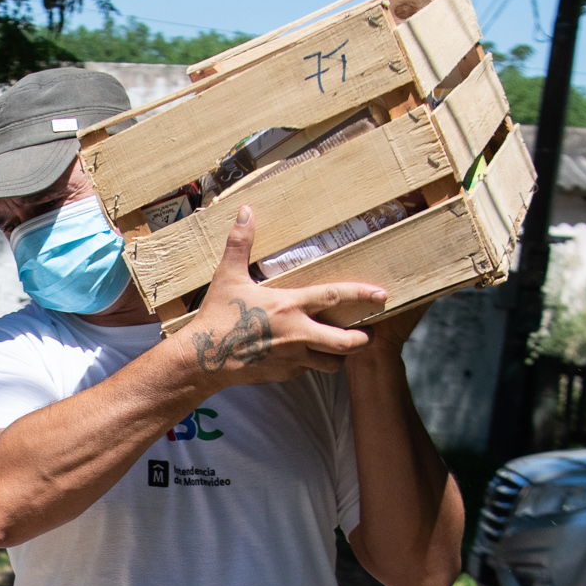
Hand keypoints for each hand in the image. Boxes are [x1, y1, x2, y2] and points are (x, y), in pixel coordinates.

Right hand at [172, 208, 390, 389]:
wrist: (204, 359)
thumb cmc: (217, 316)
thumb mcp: (228, 276)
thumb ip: (240, 244)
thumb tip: (246, 211)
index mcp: (289, 306)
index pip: (334, 298)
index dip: (361, 295)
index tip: (381, 295)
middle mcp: (297, 334)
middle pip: (345, 342)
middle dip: (361, 339)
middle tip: (367, 334)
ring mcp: (292, 358)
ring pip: (332, 364)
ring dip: (339, 356)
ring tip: (340, 348)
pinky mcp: (284, 374)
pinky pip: (308, 371)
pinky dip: (312, 364)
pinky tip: (306, 355)